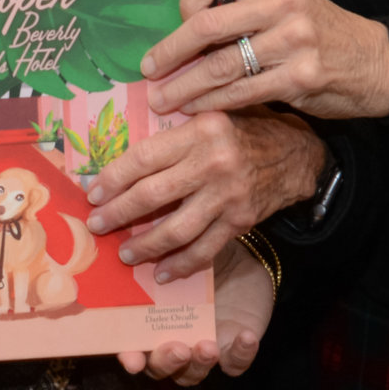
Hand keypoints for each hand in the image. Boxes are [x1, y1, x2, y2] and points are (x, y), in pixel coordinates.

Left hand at [82, 110, 323, 281]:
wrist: (295, 153)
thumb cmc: (241, 132)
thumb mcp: (208, 117)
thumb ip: (173, 134)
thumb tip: (119, 161)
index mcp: (200, 131)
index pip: (145, 157)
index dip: (114, 177)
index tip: (93, 193)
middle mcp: (213, 163)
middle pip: (154, 195)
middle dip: (119, 213)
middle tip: (97, 225)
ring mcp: (228, 196)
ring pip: (176, 228)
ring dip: (145, 245)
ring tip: (125, 253)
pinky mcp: (240, 221)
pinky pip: (204, 249)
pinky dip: (181, 264)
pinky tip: (161, 272)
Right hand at [118, 238, 274, 386]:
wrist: (235, 248)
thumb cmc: (193, 247)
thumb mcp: (176, 247)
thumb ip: (156, 251)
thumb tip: (131, 239)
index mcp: (150, 318)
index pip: (132, 347)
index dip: (129, 357)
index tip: (131, 359)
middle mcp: (172, 337)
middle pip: (160, 367)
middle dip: (166, 363)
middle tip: (178, 349)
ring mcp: (201, 346)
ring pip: (193, 374)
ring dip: (199, 365)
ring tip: (208, 347)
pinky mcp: (232, 348)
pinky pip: (235, 363)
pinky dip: (240, 354)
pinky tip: (245, 337)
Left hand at [140, 0, 388, 119]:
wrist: (376, 61)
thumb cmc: (320, 31)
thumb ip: (242, 4)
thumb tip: (181, 27)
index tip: (181, 23)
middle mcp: (281, 2)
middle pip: (206, 25)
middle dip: (169, 52)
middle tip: (148, 70)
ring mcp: (293, 40)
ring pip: (219, 66)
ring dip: (183, 87)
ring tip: (162, 99)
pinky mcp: (299, 77)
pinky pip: (241, 92)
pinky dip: (212, 103)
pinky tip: (196, 110)